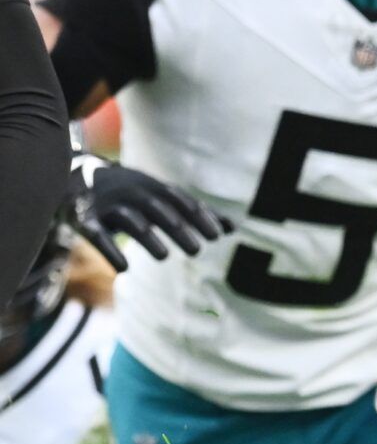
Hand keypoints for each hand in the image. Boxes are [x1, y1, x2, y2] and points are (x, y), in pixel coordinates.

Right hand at [68, 151, 231, 271]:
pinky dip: (110, 250)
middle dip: (179, 229)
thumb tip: (232, 229)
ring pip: (131, 221)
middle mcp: (133, 193)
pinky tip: (124, 268)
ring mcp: (108, 205)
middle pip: (160, 211)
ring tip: (165, 257)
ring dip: (148, 238)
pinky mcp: (84, 218)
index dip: (199, 217)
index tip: (218, 235)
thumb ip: (196, 213)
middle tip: (197, 250)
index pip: (181, 202)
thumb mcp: (163, 197)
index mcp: (154, 188)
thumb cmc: (132, 192)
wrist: (76, 175)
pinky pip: (97, 234)